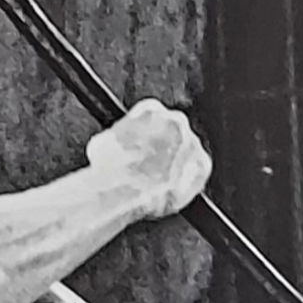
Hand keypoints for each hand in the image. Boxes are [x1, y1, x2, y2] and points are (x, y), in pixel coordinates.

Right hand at [86, 98, 211, 220]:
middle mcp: (175, 122)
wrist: (122, 193)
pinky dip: (188, 179)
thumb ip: (117, 137)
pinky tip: (172, 188)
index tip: (140, 146)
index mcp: (151, 109)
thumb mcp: (101, 143)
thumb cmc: (109, 169)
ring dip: (176, 162)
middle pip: (171, 131)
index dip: (143, 133)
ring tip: (158, 180)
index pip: (151, 115)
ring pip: (185, 151)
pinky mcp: (201, 167)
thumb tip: (116, 146)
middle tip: (149, 164)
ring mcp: (191, 144)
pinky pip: (198, 171)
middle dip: (162, 146)